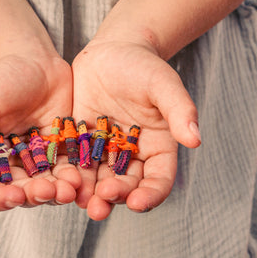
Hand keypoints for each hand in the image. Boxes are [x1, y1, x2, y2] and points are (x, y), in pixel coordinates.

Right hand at [0, 53, 80, 210]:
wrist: (36, 64)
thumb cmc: (3, 76)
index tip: (14, 195)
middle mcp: (12, 162)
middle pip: (21, 192)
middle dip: (35, 195)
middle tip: (49, 190)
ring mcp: (38, 159)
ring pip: (47, 185)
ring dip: (58, 192)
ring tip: (70, 187)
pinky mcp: (60, 150)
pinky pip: (68, 169)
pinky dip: (75, 177)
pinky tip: (83, 177)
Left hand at [72, 39, 200, 219]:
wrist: (113, 51)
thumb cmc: (143, 66)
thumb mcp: (163, 84)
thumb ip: (179, 110)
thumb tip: (195, 140)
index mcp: (156, 145)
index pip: (158, 178)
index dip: (150, 194)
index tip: (137, 202)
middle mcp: (131, 152)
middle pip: (125, 183)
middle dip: (114, 196)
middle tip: (100, 205)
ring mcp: (104, 147)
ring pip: (98, 176)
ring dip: (89, 192)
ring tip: (79, 201)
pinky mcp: (82, 138)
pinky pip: (76, 158)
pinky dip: (70, 171)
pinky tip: (62, 180)